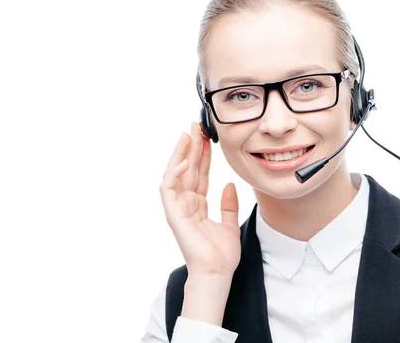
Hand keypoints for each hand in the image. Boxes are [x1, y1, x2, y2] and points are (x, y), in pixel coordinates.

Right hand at [159, 122, 240, 278]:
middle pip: (188, 169)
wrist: (217, 272)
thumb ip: (229, 204)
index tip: (207, 138)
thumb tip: (230, 185)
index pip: (199, 174)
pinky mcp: (172, 214)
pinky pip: (169, 189)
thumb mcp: (230, 224)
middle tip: (196, 126)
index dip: (202, 156)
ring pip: (176, 174)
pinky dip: (174, 174)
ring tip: (187, 134)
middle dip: (191, 147)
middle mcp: (186, 204)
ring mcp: (178, 208)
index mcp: (197, 205)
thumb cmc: (222, 254)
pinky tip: (183, 161)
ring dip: (180, 154)